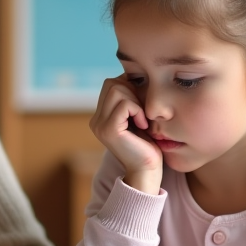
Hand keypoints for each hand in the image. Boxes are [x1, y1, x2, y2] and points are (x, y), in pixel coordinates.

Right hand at [89, 76, 161, 193]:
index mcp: (101, 116)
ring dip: (136, 101)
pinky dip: (137, 110)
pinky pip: (124, 104)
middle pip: (112, 83)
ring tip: (142, 119)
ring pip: (117, 90)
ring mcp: (99, 125)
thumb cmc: (148, 144)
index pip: (111, 83)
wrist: (148, 170)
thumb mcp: (138, 116)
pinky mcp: (108, 130)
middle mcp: (96, 120)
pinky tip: (143, 124)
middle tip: (142, 112)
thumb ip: (131, 99)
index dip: (130, 86)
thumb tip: (134, 74)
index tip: (142, 103)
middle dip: (132, 91)